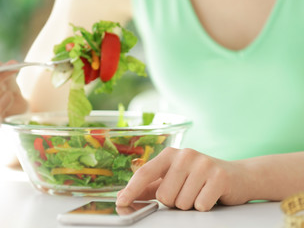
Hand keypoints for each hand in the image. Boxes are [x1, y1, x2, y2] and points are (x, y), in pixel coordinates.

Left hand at [116, 147, 248, 210]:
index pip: (145, 172)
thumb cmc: (200, 179)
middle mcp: (185, 155)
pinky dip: (204, 206)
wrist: (238, 176)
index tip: (121, 202)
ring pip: (182, 203)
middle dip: (174, 202)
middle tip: (187, 192)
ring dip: (190, 205)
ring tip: (199, 192)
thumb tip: (124, 196)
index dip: (131, 189)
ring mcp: (203, 164)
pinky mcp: (219, 176)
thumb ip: (150, 187)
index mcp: (170, 154)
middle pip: (164, 195)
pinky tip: (211, 195)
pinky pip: (200, 205)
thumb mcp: (173, 179)